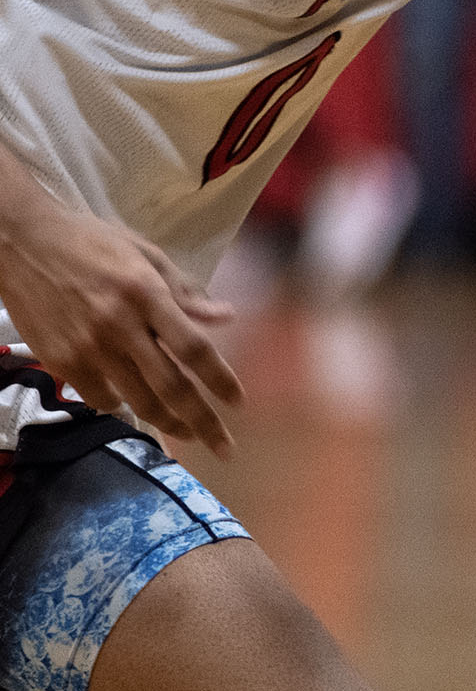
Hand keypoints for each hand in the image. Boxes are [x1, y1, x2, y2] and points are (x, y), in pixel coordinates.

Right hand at [0, 197, 242, 454]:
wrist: (21, 242)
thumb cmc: (92, 243)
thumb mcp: (145, 255)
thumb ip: (186, 292)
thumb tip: (227, 318)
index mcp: (146, 294)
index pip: (194, 348)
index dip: (220, 380)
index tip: (239, 403)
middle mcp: (119, 325)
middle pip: (171, 386)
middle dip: (202, 422)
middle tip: (224, 448)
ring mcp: (87, 347)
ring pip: (137, 400)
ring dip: (167, 423)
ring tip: (187, 434)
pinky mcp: (59, 361)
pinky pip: (100, 397)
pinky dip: (121, 406)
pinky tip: (134, 405)